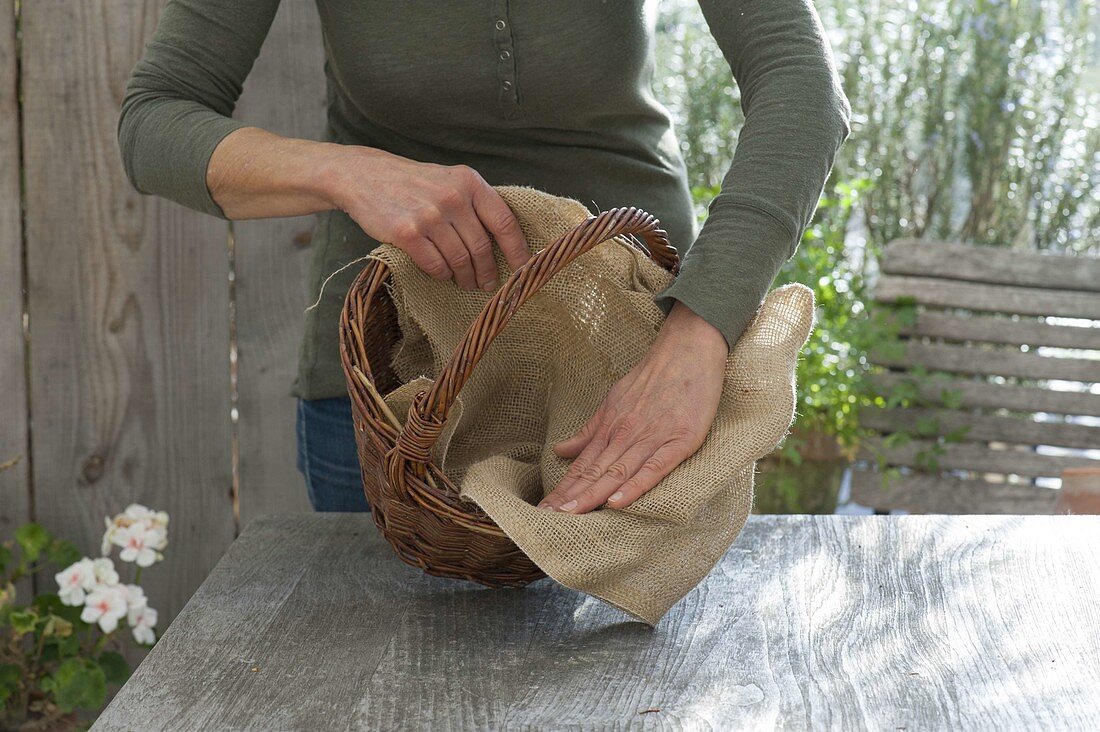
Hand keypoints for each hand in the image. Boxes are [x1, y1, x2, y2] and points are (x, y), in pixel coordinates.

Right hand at [324, 147, 530, 290]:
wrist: (365, 176)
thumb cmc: (413, 183)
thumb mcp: (449, 180)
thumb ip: (475, 203)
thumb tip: (506, 241)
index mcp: (469, 182)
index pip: (504, 223)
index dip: (517, 251)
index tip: (523, 270)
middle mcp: (452, 197)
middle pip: (482, 247)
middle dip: (488, 272)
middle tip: (488, 284)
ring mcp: (429, 216)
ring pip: (460, 260)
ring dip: (466, 277)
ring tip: (466, 282)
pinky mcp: (407, 232)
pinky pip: (435, 265)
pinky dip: (442, 275)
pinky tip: (442, 274)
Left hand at [538, 301, 728, 513]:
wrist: (688, 349)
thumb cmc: (653, 376)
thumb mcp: (614, 399)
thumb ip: (590, 430)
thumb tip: (560, 449)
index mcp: (609, 427)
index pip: (581, 465)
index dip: (563, 489)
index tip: (544, 510)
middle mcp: (625, 434)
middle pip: (594, 472)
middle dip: (570, 498)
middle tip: (548, 520)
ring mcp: (651, 437)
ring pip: (617, 473)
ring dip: (593, 496)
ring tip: (571, 517)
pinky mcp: (679, 440)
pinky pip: (654, 467)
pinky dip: (636, 486)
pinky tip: (618, 503)